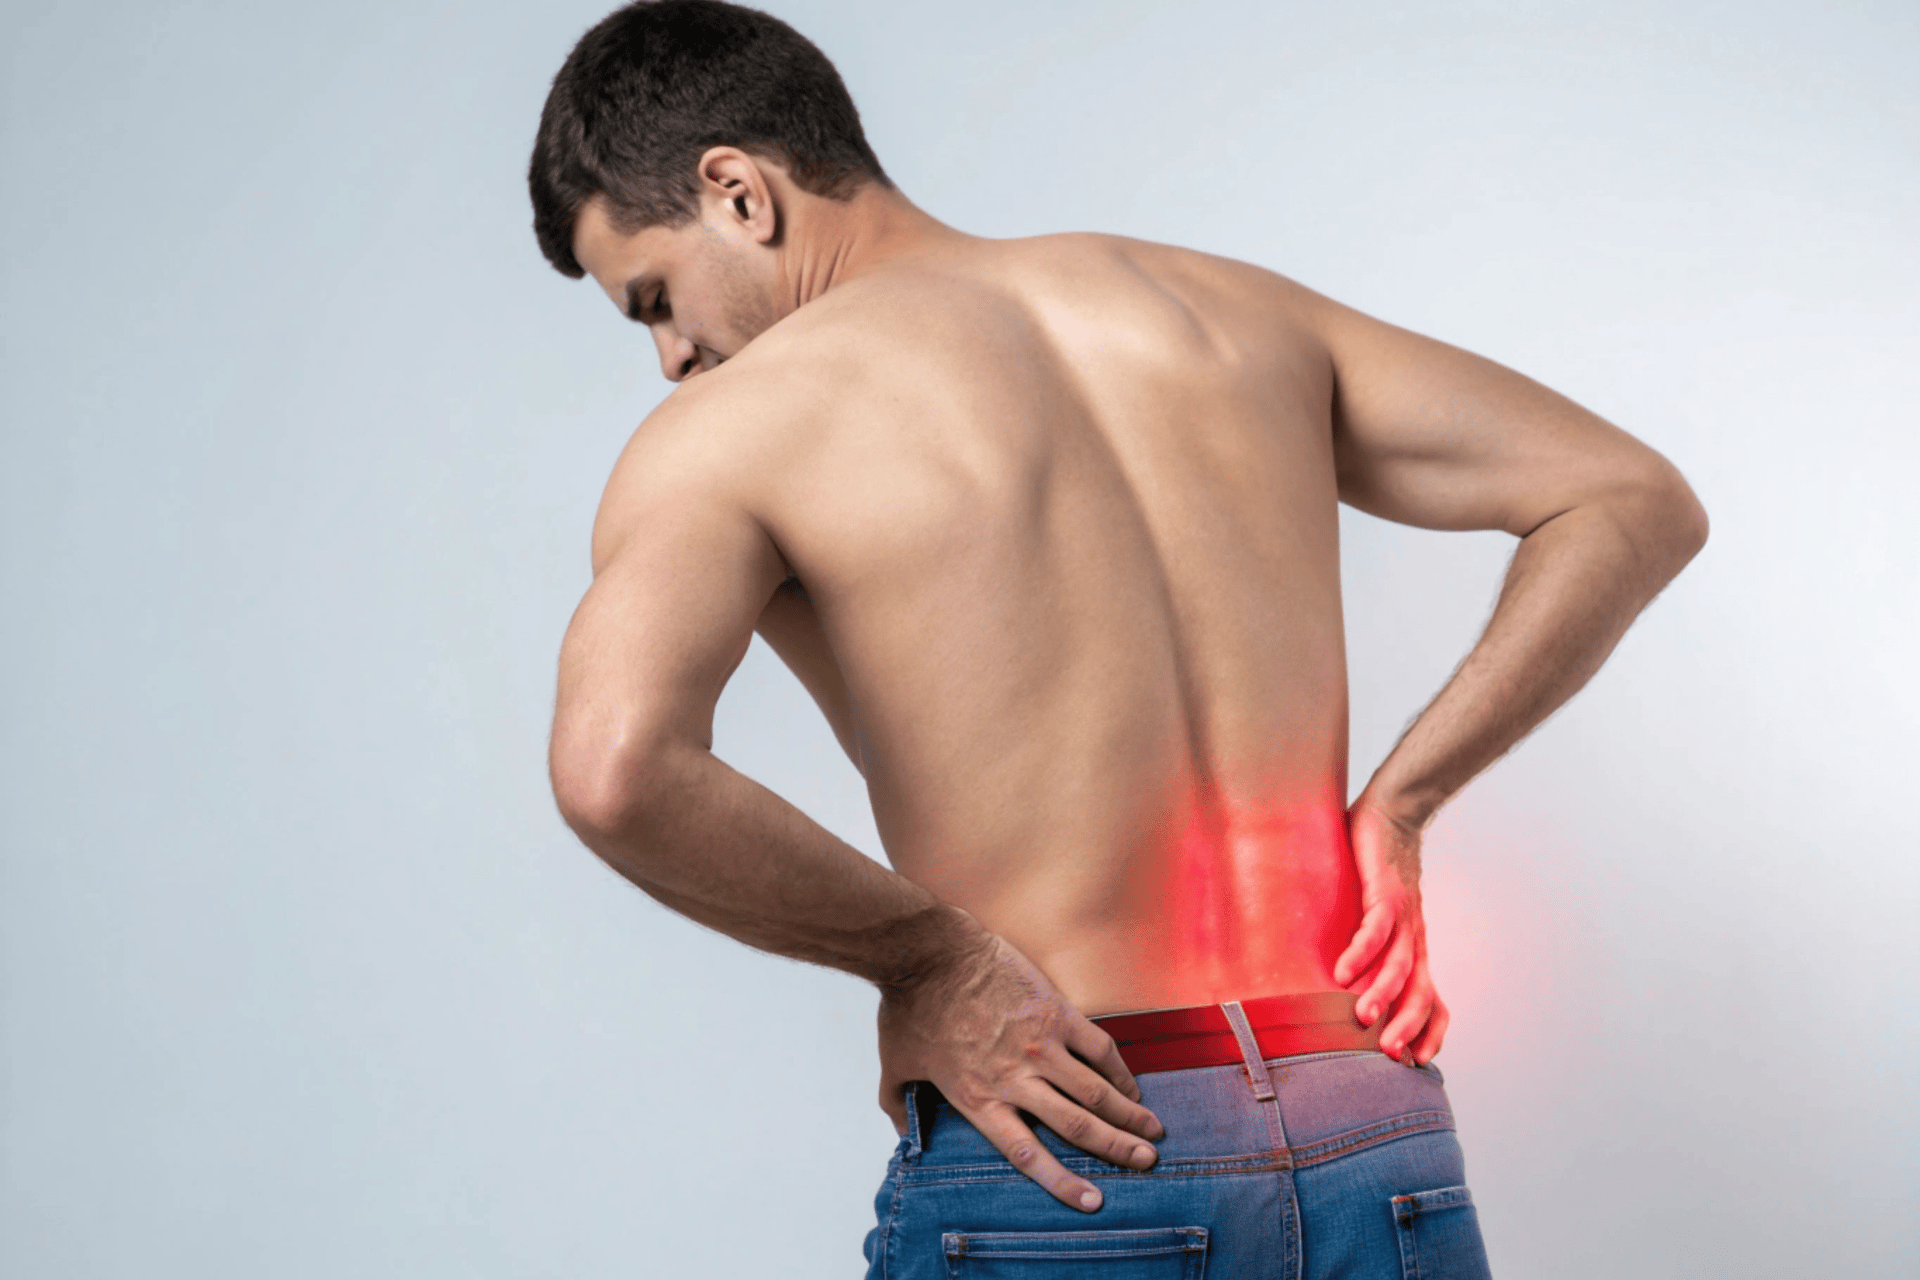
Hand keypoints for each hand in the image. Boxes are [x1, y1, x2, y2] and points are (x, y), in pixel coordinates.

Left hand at [876, 928, 1167, 1212]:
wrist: (929, 950)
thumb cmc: (909, 1006)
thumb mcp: (894, 1067)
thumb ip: (900, 1108)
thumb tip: (903, 1136)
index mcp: (977, 1098)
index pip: (1027, 1154)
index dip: (1062, 1183)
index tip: (1093, 1202)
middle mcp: (1015, 1078)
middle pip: (1077, 1126)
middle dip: (1117, 1150)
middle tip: (1147, 1163)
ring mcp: (1040, 1044)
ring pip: (1095, 1091)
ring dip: (1129, 1116)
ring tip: (1153, 1133)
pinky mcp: (1055, 1011)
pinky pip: (1099, 1047)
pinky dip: (1119, 1071)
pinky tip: (1133, 1087)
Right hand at [1334, 798, 1449, 1066]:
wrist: (1394, 815)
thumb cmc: (1378, 870)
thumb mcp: (1376, 917)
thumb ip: (1366, 947)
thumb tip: (1335, 978)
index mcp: (1415, 951)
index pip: (1434, 1002)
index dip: (1428, 1033)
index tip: (1412, 1063)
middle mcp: (1415, 940)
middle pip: (1421, 994)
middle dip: (1407, 1026)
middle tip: (1389, 1055)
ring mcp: (1404, 918)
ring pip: (1400, 965)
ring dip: (1382, 994)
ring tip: (1363, 1018)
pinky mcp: (1387, 893)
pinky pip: (1377, 929)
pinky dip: (1362, 951)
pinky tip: (1342, 970)